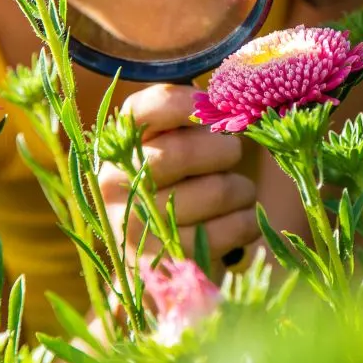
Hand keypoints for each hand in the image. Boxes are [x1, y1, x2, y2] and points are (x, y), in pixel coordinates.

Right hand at [97, 84, 259, 263]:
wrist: (159, 260)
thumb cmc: (177, 188)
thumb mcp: (173, 150)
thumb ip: (193, 122)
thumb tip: (231, 104)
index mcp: (119, 146)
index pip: (145, 110)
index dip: (185, 102)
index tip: (213, 105)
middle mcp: (115, 183)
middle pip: (183, 152)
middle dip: (224, 150)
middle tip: (233, 153)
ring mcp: (136, 225)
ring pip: (216, 191)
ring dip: (241, 189)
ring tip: (236, 193)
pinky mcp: (167, 260)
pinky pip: (231, 228)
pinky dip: (247, 222)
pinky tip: (237, 221)